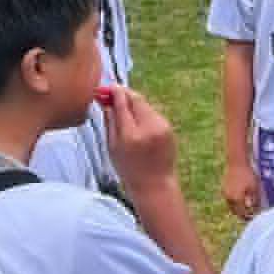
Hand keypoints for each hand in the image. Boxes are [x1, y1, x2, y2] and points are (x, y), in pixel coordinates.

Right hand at [101, 87, 178, 205]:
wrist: (155, 184)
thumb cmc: (128, 169)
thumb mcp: (112, 147)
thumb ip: (110, 122)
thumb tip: (106, 101)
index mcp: (131, 134)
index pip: (123, 103)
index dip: (114, 92)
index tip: (105, 88)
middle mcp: (149, 127)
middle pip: (137, 99)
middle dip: (124, 93)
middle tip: (111, 93)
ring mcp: (162, 126)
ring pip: (145, 105)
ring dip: (133, 103)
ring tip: (121, 108)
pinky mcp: (169, 128)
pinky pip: (153, 114)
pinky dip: (143, 113)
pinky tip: (135, 119)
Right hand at [221, 162, 260, 220]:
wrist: (237, 163)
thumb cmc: (248, 175)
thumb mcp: (255, 188)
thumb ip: (255, 200)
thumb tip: (254, 210)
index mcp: (237, 199)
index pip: (242, 213)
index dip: (247, 217)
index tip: (253, 218)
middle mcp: (229, 198)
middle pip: (235, 212)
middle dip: (242, 214)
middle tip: (249, 215)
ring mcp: (225, 194)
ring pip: (231, 206)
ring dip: (237, 209)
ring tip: (245, 208)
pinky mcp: (224, 189)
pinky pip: (229, 200)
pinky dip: (234, 202)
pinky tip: (240, 200)